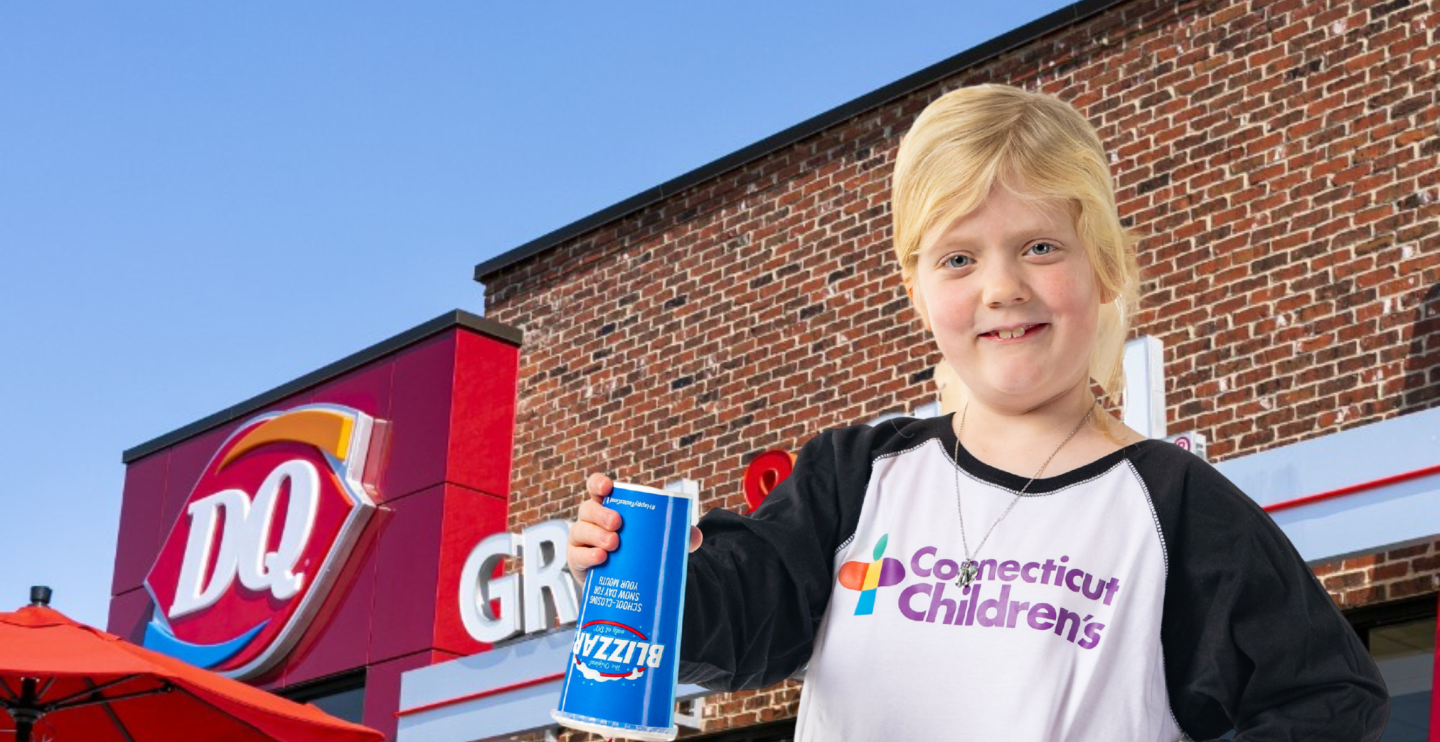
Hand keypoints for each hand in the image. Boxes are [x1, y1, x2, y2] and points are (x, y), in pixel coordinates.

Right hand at [567, 472, 703, 583]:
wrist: (622, 581)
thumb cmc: (636, 549)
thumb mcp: (655, 540)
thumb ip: (677, 535)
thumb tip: (696, 537)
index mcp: (608, 506)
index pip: (596, 487)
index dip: (598, 483)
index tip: (607, 487)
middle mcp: (590, 519)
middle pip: (587, 508)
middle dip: (601, 514)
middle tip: (617, 523)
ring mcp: (581, 540)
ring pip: (580, 530)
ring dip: (595, 535)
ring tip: (612, 545)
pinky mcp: (577, 561)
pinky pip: (576, 555)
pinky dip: (587, 555)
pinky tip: (600, 559)